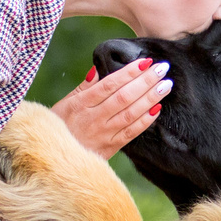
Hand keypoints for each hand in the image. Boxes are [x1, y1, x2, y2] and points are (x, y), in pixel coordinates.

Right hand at [51, 57, 170, 157]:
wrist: (55, 158)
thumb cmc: (59, 126)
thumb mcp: (64, 104)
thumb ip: (84, 87)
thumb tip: (98, 68)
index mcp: (81, 104)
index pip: (109, 84)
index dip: (129, 72)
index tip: (145, 62)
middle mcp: (93, 118)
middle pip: (124, 97)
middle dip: (145, 81)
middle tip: (162, 69)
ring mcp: (103, 134)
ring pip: (131, 113)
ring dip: (150, 98)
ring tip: (165, 85)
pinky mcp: (110, 148)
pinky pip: (131, 133)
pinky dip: (145, 121)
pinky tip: (157, 108)